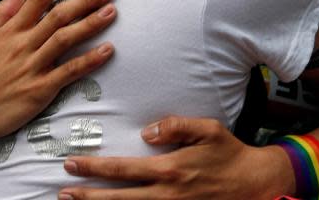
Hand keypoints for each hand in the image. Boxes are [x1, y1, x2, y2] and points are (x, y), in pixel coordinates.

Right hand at [0, 0, 117, 144]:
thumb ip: (2, 10)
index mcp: (10, 30)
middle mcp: (23, 45)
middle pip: (57, 16)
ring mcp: (32, 67)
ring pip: (65, 39)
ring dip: (90, 24)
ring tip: (111, 10)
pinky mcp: (40, 90)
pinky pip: (68, 72)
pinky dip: (89, 61)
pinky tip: (107, 50)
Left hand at [59, 117, 292, 199]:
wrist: (255, 183)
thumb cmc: (229, 152)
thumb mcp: (207, 129)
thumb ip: (175, 126)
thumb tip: (146, 132)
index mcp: (169, 169)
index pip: (122, 169)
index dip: (94, 167)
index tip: (71, 164)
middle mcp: (166, 194)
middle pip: (118, 197)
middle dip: (88, 195)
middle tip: (63, 191)